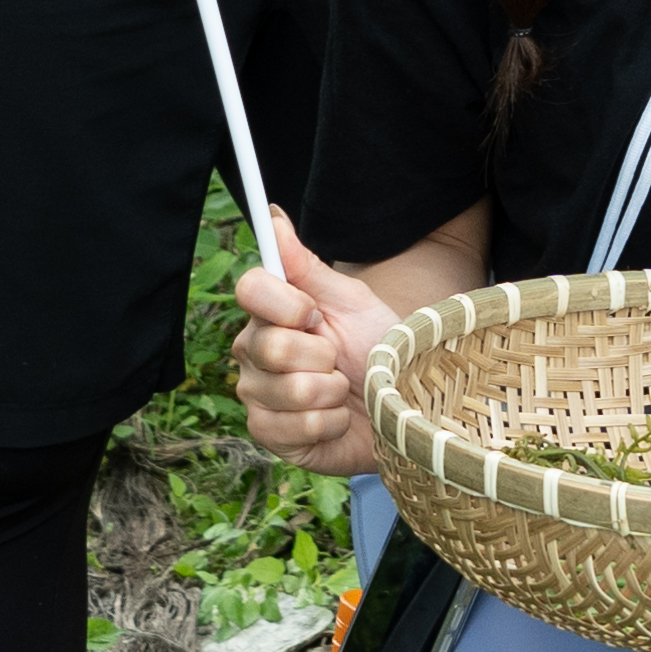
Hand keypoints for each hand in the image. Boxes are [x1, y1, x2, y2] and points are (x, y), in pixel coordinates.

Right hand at [229, 216, 400, 479]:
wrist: (401, 403)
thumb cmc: (377, 348)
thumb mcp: (351, 302)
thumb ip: (306, 265)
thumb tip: (272, 216)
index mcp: (270, 312)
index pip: (249, 289)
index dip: (287, 303)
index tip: (315, 313)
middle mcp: (253, 352)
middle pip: (270, 346)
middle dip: (322, 355)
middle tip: (338, 360)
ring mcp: (258, 396)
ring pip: (288, 391)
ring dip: (332, 393)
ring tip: (342, 392)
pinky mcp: (270, 435)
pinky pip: (295, 427)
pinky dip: (330, 423)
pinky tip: (337, 420)